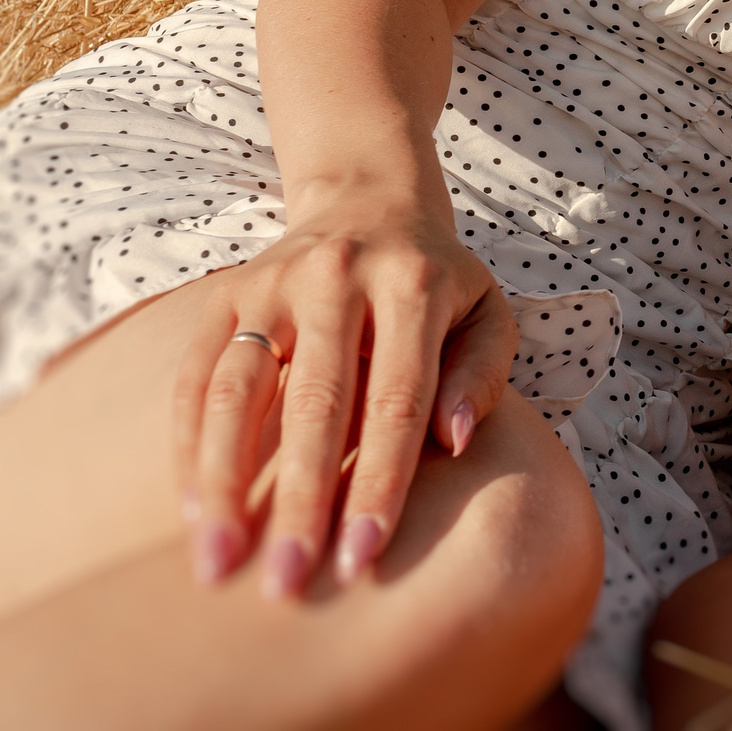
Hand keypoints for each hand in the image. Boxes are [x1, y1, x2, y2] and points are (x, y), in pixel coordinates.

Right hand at [172, 198, 514, 597]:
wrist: (369, 204)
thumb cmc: (438, 283)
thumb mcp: (487, 312)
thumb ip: (484, 371)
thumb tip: (457, 440)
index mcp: (413, 285)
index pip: (398, 400)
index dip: (381, 482)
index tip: (363, 557)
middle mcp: (337, 278)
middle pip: (315, 404)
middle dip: (301, 502)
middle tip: (288, 584)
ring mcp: (271, 283)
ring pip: (236, 392)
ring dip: (223, 485)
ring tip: (218, 564)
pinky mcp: (220, 295)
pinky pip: (193, 377)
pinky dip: (187, 446)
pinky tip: (193, 512)